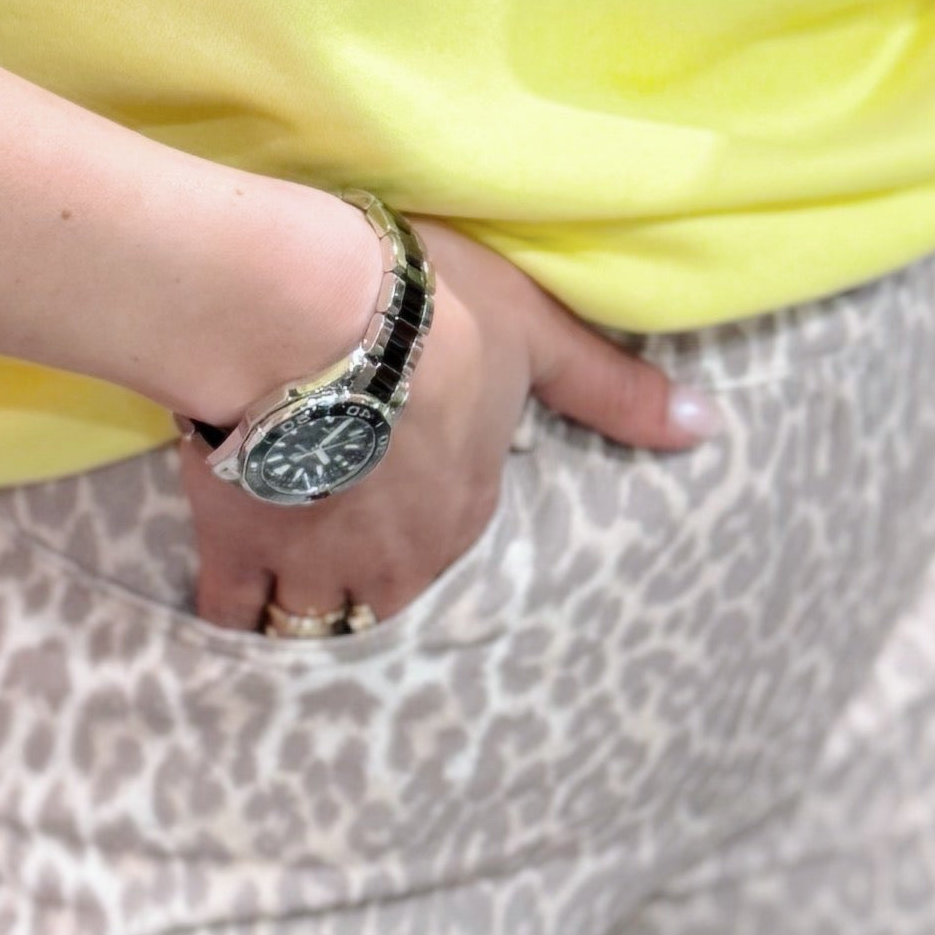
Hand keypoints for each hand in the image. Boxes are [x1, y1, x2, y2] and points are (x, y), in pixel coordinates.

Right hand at [177, 218, 707, 630]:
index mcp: (464, 513)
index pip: (446, 548)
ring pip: (308, 620)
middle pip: (378, 602)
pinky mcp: (237, 547)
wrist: (312, 314)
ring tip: (281, 581)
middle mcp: (395, 560)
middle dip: (360, 588)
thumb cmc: (439, 314)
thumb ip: (616, 393)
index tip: (395, 510)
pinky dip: (229, 617)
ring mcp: (314, 562)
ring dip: (299, 607)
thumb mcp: (541, 337)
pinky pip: (229, 615)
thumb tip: (709, 427)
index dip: (419, 528)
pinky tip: (224, 604)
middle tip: (336, 560)